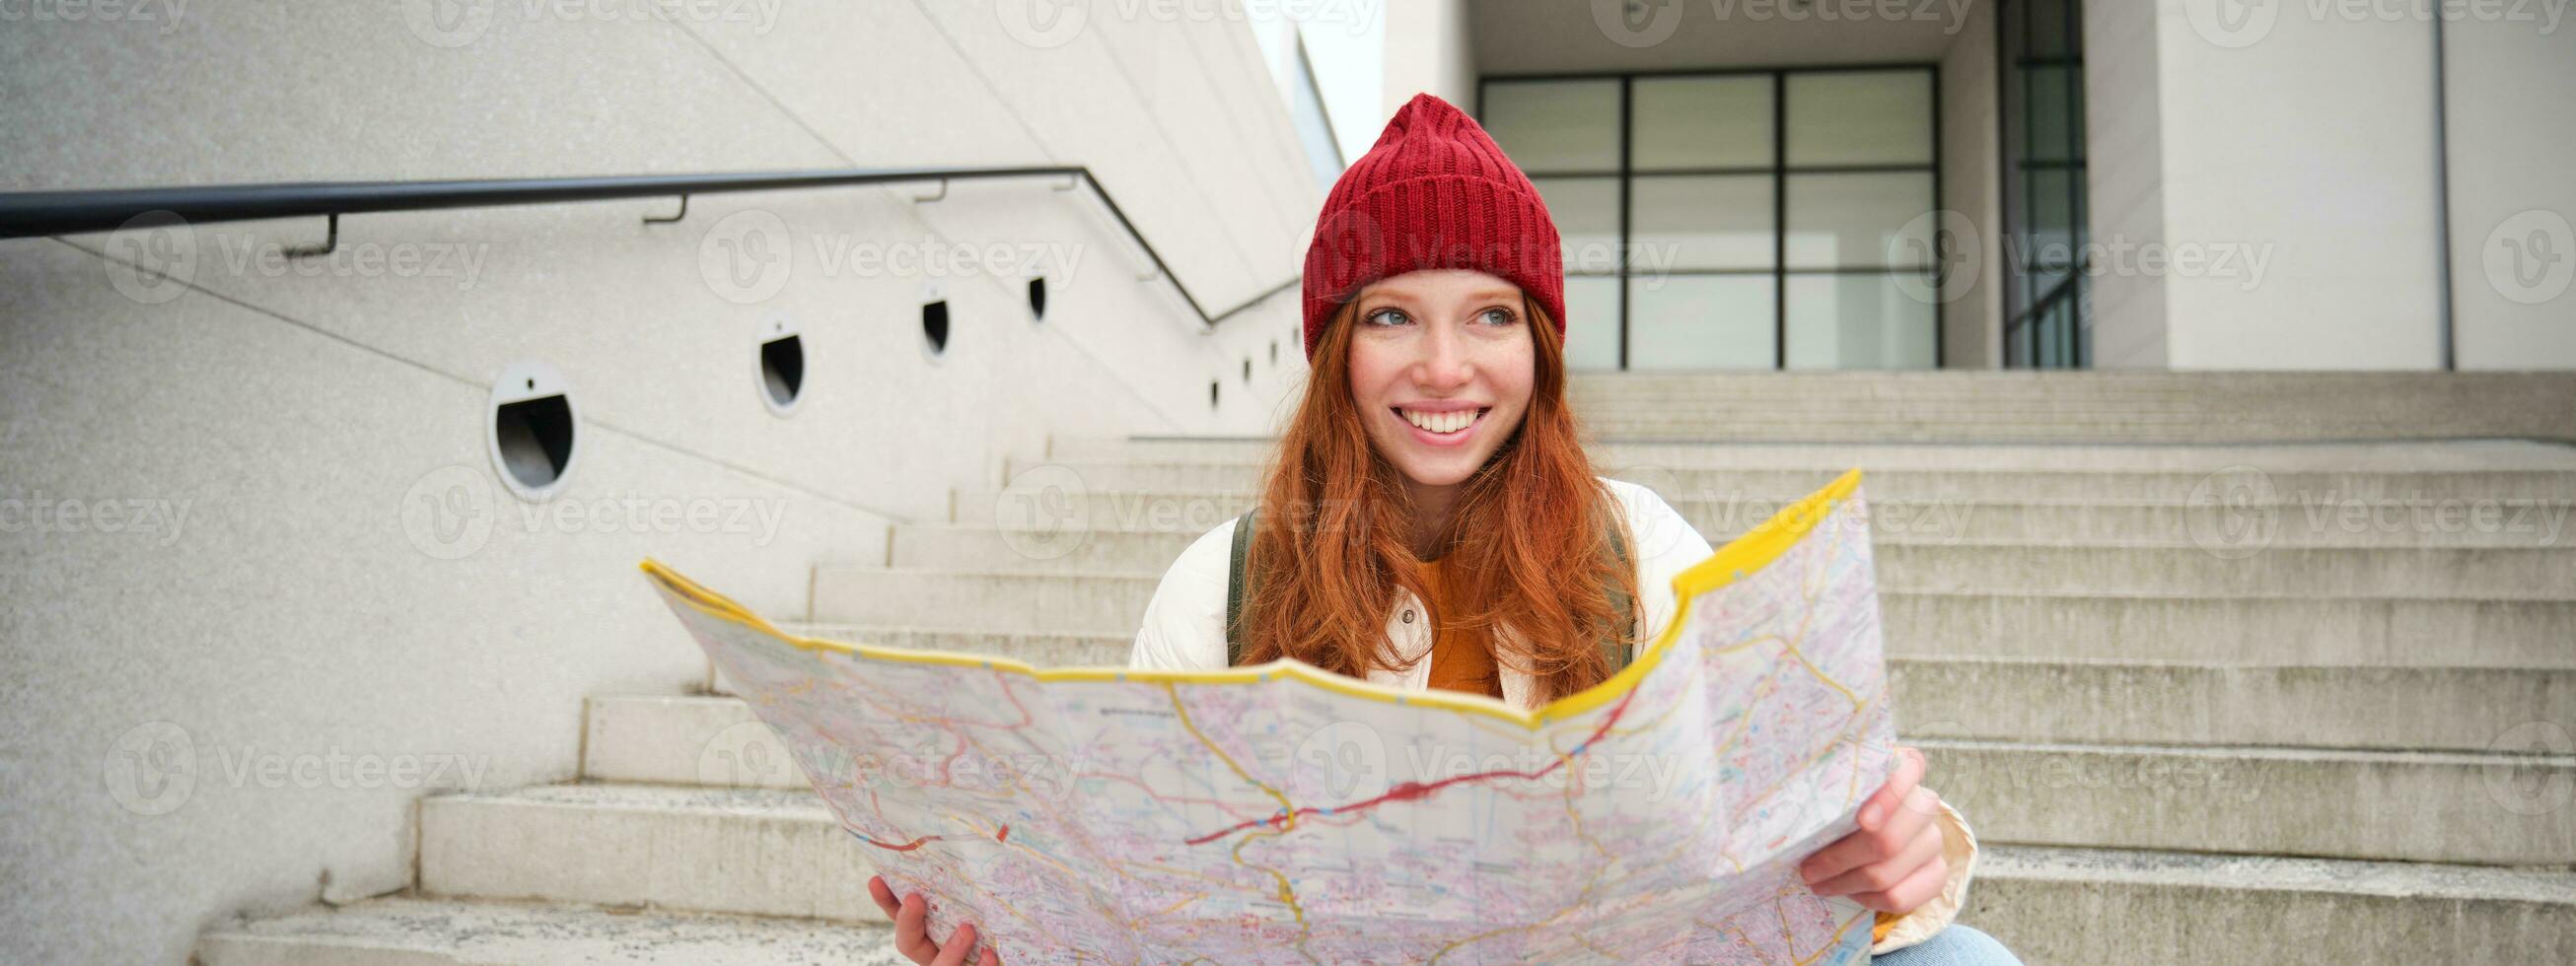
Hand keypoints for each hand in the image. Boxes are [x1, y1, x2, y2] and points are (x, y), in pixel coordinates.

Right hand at [869, 874, 1001, 965]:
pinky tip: (990, 954)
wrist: (1002, 946)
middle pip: (909, 943)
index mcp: (925, 931)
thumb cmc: (988, 918)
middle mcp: (932, 951)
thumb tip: (965, 835)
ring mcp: (951, 964)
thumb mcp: (972, 900)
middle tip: (915, 899)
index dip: (885, 900)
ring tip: (967, 929)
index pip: (897, 915)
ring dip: (950, 950)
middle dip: (909, 922)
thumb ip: (961, 885)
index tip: (876, 879)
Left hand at [1796, 746, 1947, 914]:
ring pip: (1886, 872)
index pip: (1907, 770)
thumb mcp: (1832, 789)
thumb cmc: (1840, 806)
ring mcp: (1933, 838)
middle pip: (1886, 839)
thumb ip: (1826, 788)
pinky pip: (1900, 897)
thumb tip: (1796, 801)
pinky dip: (1867, 900)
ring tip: (1818, 883)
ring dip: (1844, 883)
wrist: (1869, 836)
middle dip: (1839, 859)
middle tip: (1808, 869)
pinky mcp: (1937, 872)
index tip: (1862, 820)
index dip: (1888, 796)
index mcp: (1902, 768)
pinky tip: (1849, 892)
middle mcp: (1925, 802)